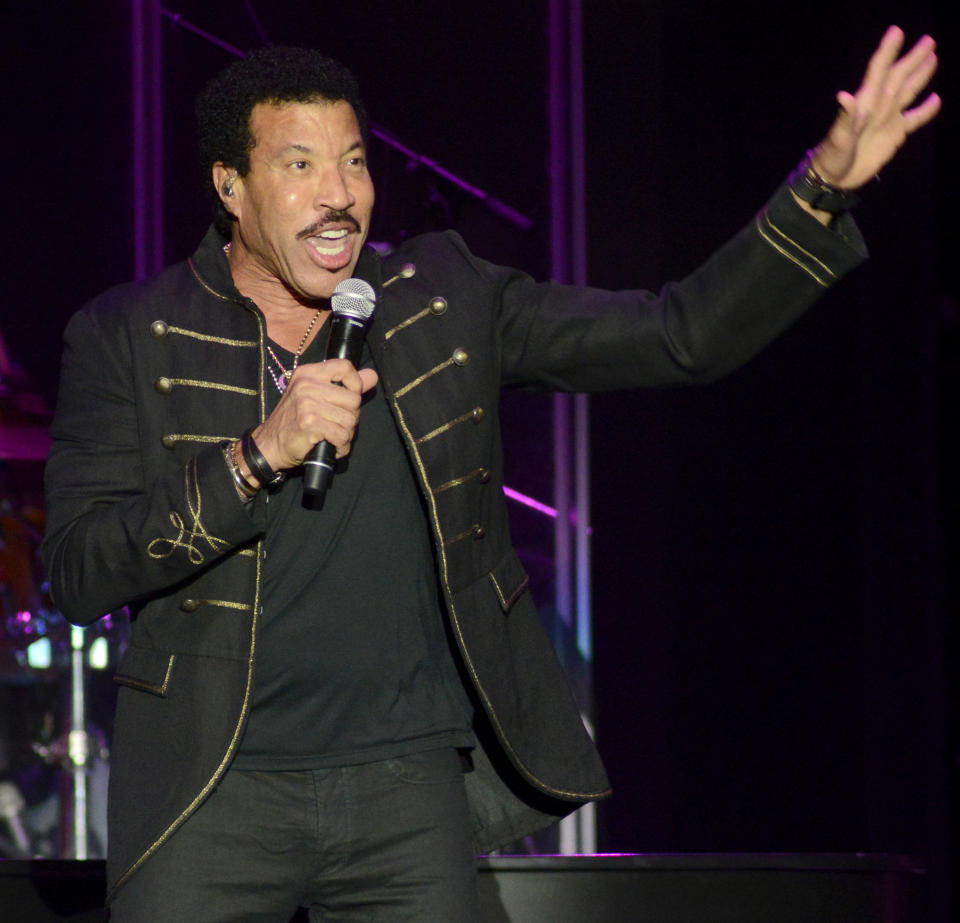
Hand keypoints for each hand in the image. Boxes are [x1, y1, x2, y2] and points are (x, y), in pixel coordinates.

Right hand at [251, 359, 378, 474]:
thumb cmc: (294, 420)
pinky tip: (332, 446)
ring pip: (350, 420)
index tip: (349, 397)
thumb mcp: (315, 395)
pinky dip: (341, 446)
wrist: (269, 444)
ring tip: (333, 436)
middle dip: (351, 417)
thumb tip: (372, 375)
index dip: (355, 383)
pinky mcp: (310, 424)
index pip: (345, 367)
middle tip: (337, 425)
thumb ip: (345, 385)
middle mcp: (307, 385)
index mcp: (308, 373)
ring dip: (346, 434)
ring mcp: (307, 404)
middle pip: (353, 399)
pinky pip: (342, 435)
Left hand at [812, 25, 939, 189]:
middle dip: (912, 58)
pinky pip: (914, 119)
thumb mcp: (837, 138)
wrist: (834, 177)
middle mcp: (879, 106)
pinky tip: (936, 99)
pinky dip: (926, 110)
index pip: (878, 71)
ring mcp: (888, 119)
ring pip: (908, 92)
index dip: (887, 52)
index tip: (896, 32)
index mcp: (865, 103)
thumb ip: (845, 117)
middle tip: (929, 40)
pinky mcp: (895, 135)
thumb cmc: (832, 156)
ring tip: (932, 57)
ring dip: (921, 75)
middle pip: (898, 77)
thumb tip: (844, 95)